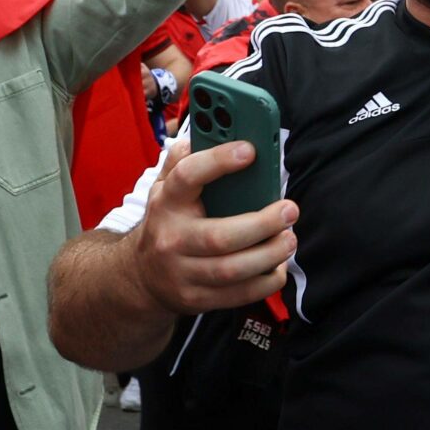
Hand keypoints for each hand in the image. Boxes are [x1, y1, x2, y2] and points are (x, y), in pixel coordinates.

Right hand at [133, 137, 297, 313]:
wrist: (141, 276)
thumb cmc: (166, 222)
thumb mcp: (164, 187)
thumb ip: (183, 160)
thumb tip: (211, 130)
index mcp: (166, 201)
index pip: (187, 177)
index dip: (218, 161)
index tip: (250, 150)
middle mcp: (171, 238)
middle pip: (220, 236)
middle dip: (262, 224)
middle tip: (289, 210)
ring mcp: (181, 273)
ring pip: (232, 269)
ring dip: (270, 254)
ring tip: (289, 238)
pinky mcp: (195, 299)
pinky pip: (238, 295)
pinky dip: (265, 282)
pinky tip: (277, 266)